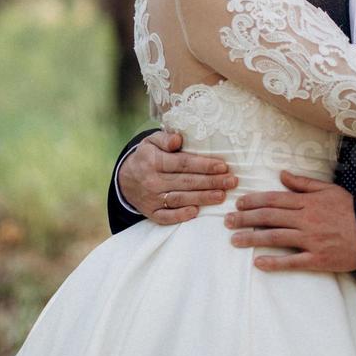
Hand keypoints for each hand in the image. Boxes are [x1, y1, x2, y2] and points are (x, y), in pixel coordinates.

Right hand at [118, 130, 236, 224]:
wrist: (124, 180)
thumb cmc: (146, 157)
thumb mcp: (151, 142)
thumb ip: (165, 138)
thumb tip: (178, 140)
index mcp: (153, 161)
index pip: (183, 164)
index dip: (204, 165)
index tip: (223, 166)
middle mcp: (152, 181)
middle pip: (186, 182)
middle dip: (211, 182)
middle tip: (231, 182)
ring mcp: (151, 199)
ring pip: (180, 199)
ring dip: (202, 198)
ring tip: (222, 196)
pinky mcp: (151, 213)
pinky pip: (166, 217)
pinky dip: (181, 215)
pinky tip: (197, 212)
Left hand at [224, 170, 355, 271]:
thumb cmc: (352, 210)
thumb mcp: (329, 189)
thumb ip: (304, 183)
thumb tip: (282, 174)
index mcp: (308, 202)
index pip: (274, 199)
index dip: (253, 201)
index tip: (238, 204)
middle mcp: (306, 220)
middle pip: (269, 217)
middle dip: (245, 219)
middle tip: (227, 222)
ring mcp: (311, 240)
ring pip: (276, 237)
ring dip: (252, 238)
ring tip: (234, 240)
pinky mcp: (318, 259)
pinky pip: (293, 261)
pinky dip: (275, 262)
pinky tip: (258, 263)